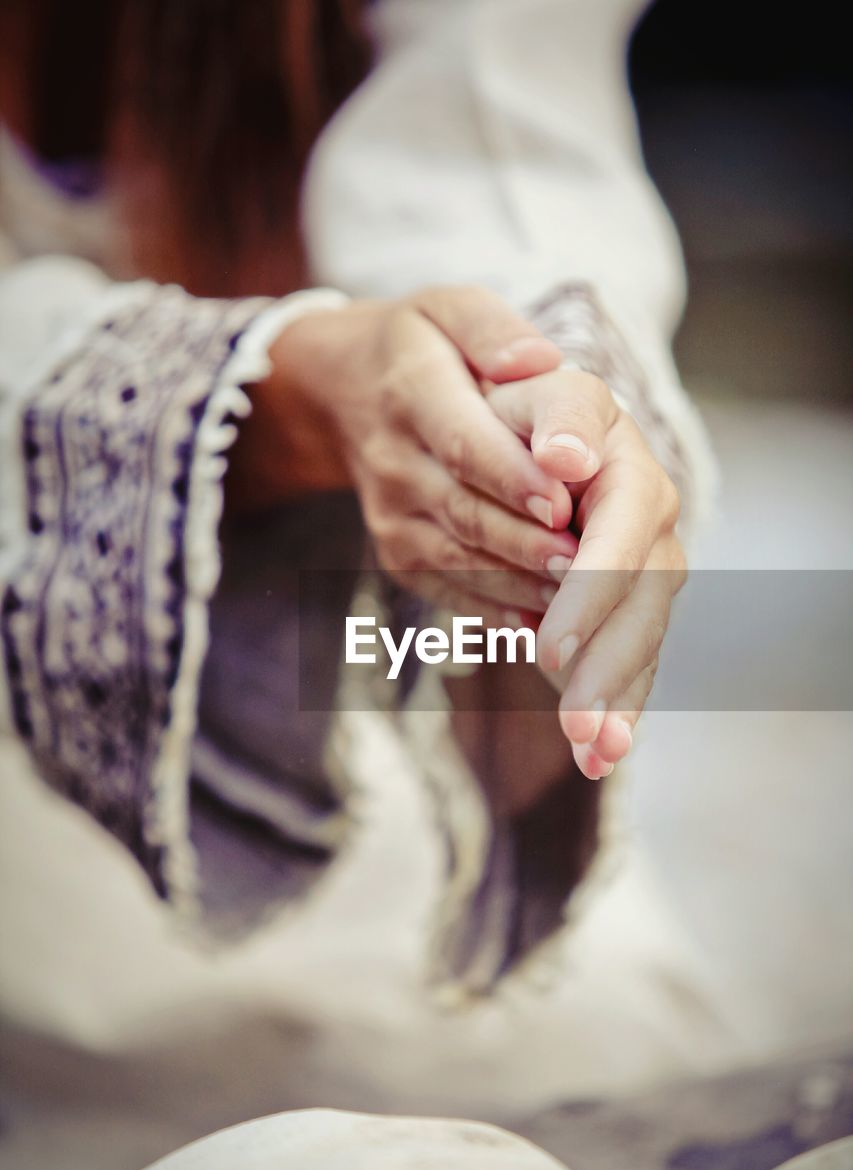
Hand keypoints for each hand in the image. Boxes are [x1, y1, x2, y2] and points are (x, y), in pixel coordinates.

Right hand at [238, 287, 580, 617]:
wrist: (346, 391)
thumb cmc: (423, 347)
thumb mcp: (450, 309)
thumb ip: (493, 329)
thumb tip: (536, 360)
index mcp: (412, 391)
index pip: (465, 442)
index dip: (513, 477)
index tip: (562, 503)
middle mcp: (393, 460)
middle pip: (465, 511)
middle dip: (526, 543)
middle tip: (585, 564)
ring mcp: (389, 515)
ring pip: (457, 560)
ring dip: (518, 584)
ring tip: (577, 598)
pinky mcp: (395, 554)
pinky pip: (447, 590)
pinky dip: (495, 610)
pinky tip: (542, 619)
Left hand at [486, 369, 685, 778]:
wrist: (526, 427)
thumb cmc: (521, 409)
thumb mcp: (534, 392)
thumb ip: (557, 416)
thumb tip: (567, 461)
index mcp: (630, 474)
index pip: (623, 539)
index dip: (591, 596)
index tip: (549, 651)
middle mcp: (651, 526)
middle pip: (642, 604)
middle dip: (609, 668)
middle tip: (576, 725)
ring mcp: (646, 569)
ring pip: (640, 640)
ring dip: (618, 702)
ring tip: (594, 754)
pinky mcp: (627, 604)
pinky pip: (630, 659)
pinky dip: (616, 708)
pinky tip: (598, 755)